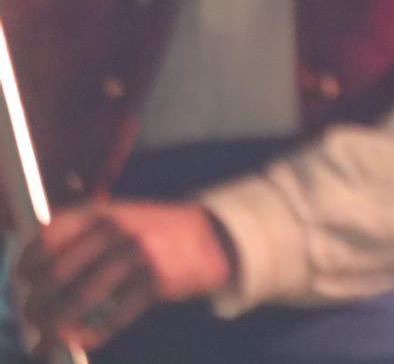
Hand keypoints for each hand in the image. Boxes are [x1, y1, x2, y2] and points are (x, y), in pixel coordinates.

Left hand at [16, 201, 234, 349]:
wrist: (212, 236)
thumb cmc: (155, 232)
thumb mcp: (120, 219)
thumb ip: (84, 237)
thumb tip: (38, 278)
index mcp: (102, 212)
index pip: (49, 236)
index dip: (29, 262)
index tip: (23, 280)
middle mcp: (117, 229)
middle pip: (59, 272)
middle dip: (39, 301)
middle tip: (33, 314)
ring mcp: (137, 254)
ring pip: (83, 297)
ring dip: (60, 322)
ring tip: (51, 333)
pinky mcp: (156, 281)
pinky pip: (115, 315)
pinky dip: (95, 332)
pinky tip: (86, 338)